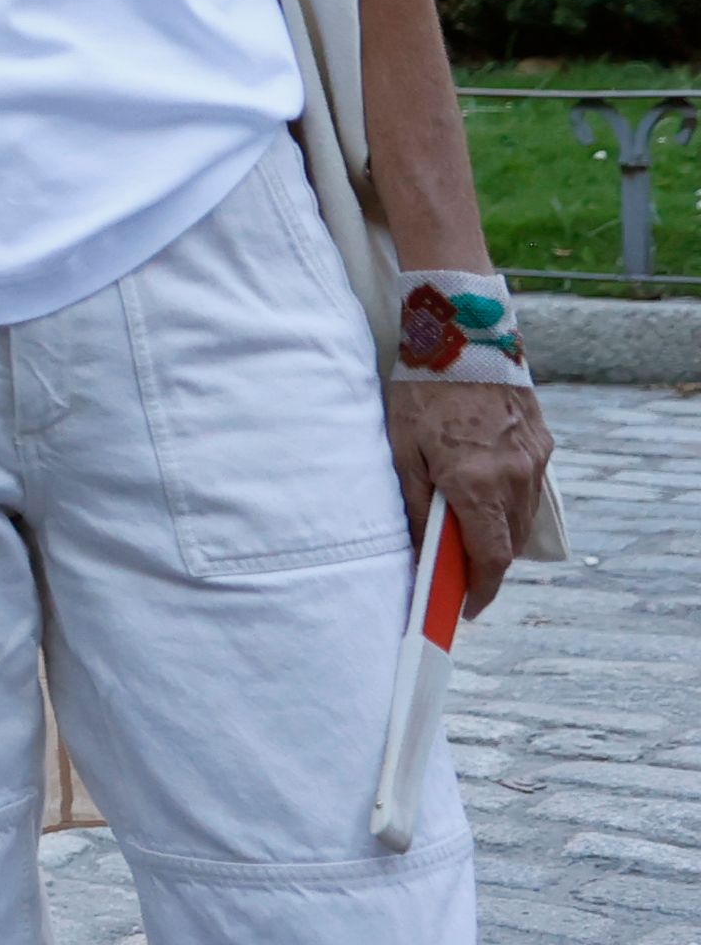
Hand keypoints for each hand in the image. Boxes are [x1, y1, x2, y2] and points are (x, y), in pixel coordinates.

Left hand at [390, 377, 552, 608]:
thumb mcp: (402, 451)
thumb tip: (421, 551)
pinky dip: (511, 504)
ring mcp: (534, 459)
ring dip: (500, 535)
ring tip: (468, 538)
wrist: (463, 336)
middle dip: (487, 566)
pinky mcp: (542, 442)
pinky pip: (530, 488)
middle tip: (459, 576)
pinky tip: (486, 497)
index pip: (489, 557)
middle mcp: (514, 476)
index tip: (466, 609)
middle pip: (510, 543)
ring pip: (523, 517)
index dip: (480, 590)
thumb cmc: (421, 393)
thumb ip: (414, 505)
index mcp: (476, 483)